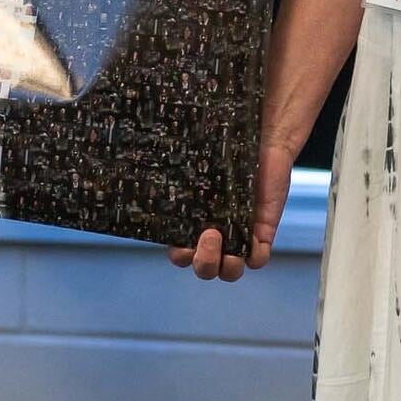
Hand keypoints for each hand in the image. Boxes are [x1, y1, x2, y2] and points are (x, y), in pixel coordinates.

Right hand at [167, 126, 295, 283]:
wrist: (264, 135)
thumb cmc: (224, 139)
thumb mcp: (196, 151)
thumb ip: (175, 154)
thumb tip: (136, 129)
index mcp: (192, 219)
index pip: (179, 251)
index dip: (178, 255)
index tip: (180, 243)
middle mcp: (214, 232)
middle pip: (203, 268)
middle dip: (203, 263)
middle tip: (210, 235)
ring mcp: (239, 235)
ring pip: (229, 272)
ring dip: (227, 267)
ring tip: (230, 245)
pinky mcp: (262, 232)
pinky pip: (258, 260)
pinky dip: (254, 257)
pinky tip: (253, 238)